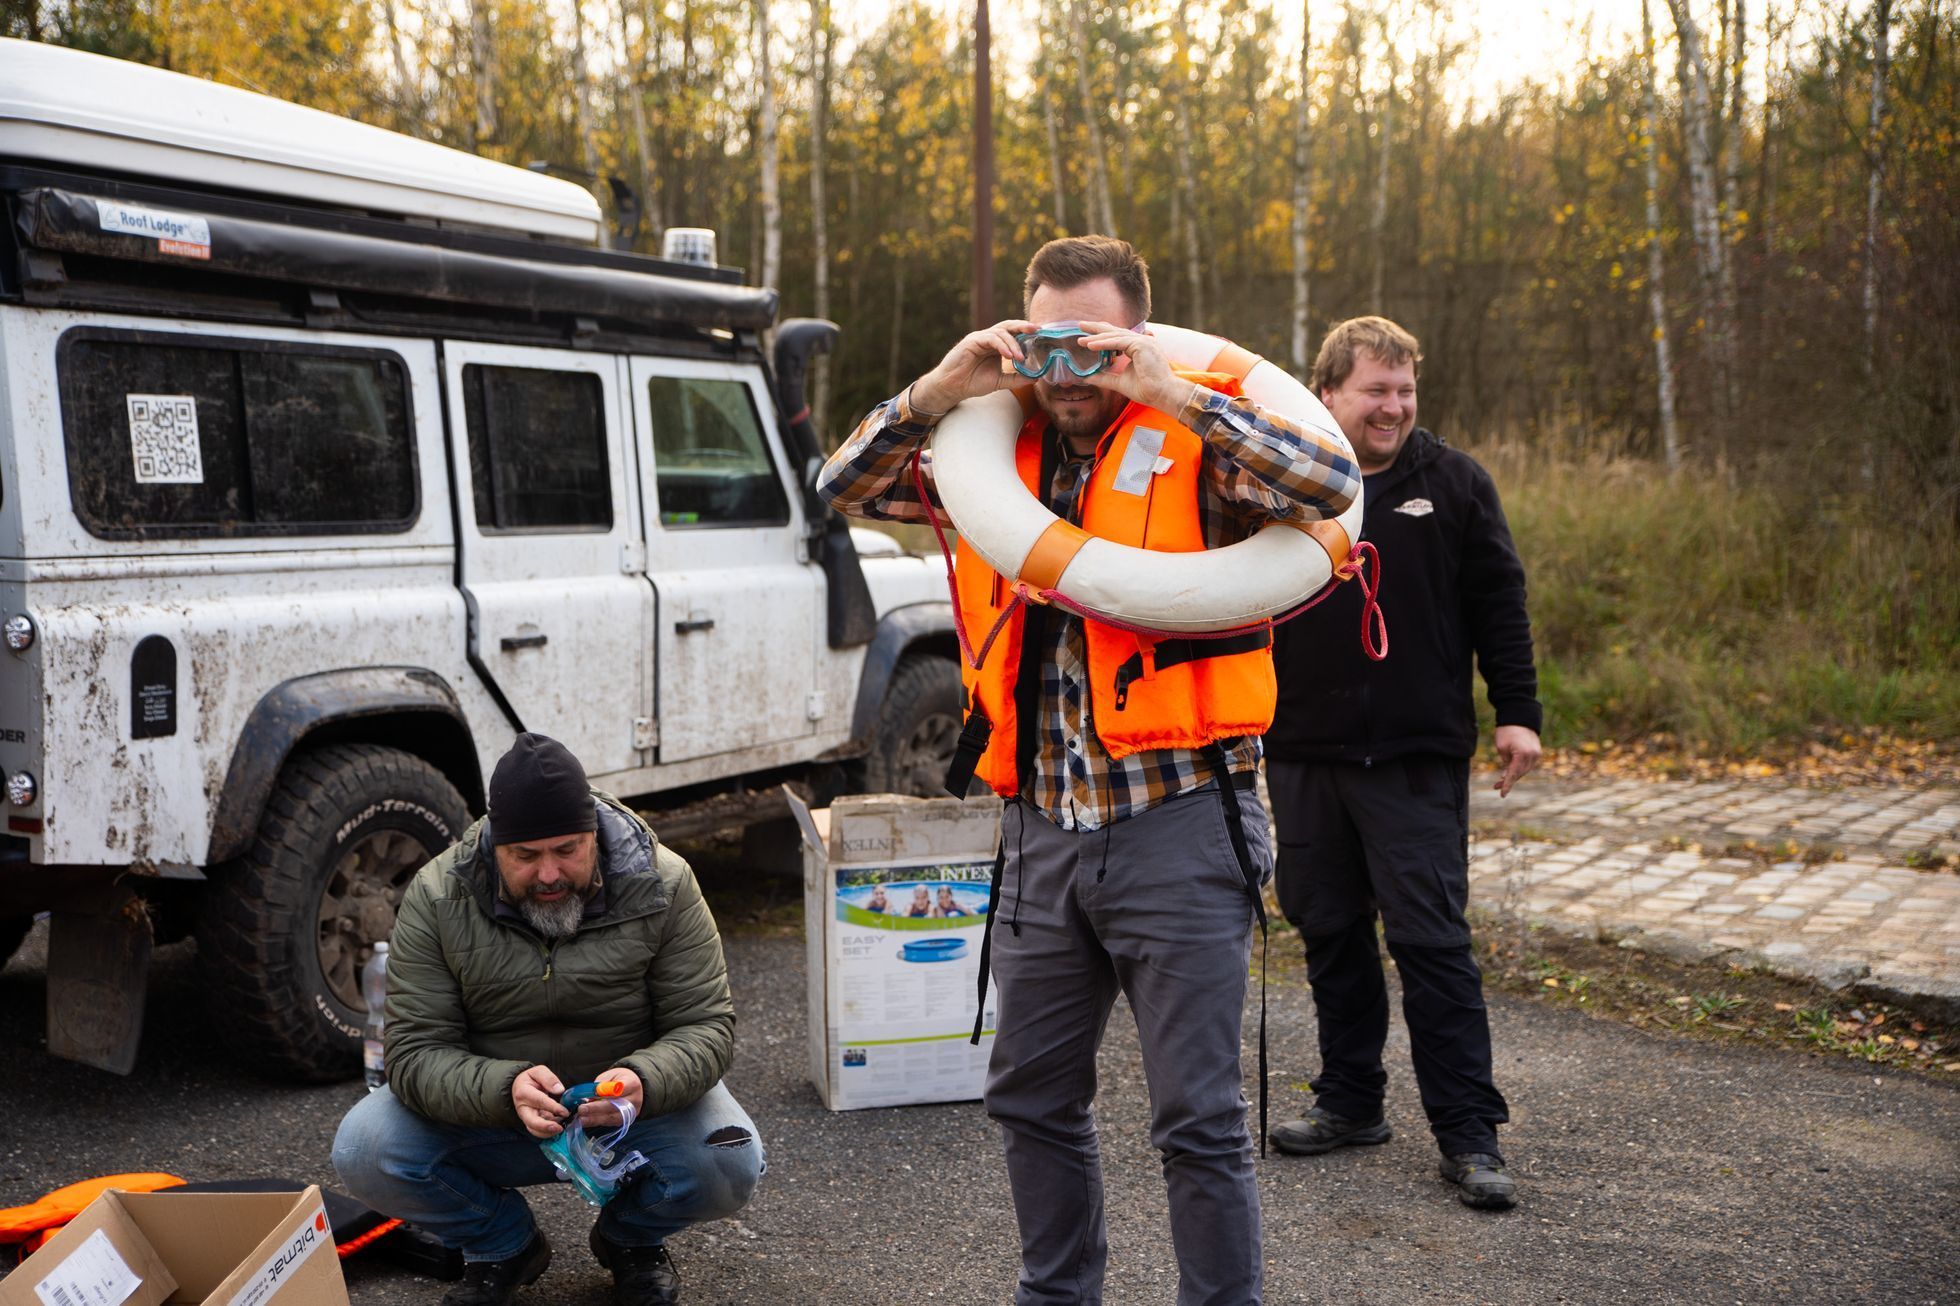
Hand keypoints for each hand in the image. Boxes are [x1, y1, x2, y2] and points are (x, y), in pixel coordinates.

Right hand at [512, 1064, 569, 1138]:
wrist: (520, 1087)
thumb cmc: (530, 1079)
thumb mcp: (538, 1072)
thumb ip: (549, 1078)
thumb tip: (559, 1090)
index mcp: (524, 1092)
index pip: (539, 1101)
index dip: (553, 1108)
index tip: (565, 1112)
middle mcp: (523, 1108)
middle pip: (532, 1122)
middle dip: (546, 1127)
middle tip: (559, 1128)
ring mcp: (526, 1117)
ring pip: (534, 1130)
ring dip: (547, 1132)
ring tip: (561, 1129)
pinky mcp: (531, 1122)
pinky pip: (538, 1131)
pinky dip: (548, 1133)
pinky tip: (559, 1128)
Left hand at [576, 1068, 646, 1128]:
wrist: (633, 1088)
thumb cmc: (619, 1080)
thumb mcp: (610, 1076)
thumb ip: (600, 1085)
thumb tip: (588, 1098)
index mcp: (632, 1084)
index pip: (619, 1090)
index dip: (605, 1094)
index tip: (591, 1096)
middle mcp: (634, 1100)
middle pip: (614, 1106)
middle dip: (596, 1109)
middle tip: (582, 1109)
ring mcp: (630, 1113)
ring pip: (611, 1117)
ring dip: (594, 1119)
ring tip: (581, 1119)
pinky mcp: (624, 1121)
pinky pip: (609, 1123)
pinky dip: (596, 1122)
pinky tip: (586, 1121)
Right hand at [910, 319, 1036, 414]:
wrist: (952, 388)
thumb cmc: (972, 382)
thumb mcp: (1000, 381)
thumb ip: (1016, 378)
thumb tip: (1036, 378)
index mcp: (996, 345)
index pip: (1013, 333)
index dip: (1027, 331)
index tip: (1041, 333)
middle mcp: (988, 338)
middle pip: (1008, 326)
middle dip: (1023, 326)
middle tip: (1037, 330)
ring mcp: (979, 338)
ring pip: (1000, 332)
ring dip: (1013, 343)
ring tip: (1020, 357)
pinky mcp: (971, 341)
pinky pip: (989, 338)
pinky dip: (1001, 345)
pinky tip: (1008, 355)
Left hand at [1074, 322, 1193, 413]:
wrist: (1162, 394)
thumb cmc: (1146, 389)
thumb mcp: (1119, 381)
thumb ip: (1104, 377)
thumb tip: (1087, 377)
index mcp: (1138, 347)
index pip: (1117, 337)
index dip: (1101, 335)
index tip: (1086, 336)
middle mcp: (1141, 341)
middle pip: (1114, 331)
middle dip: (1096, 328)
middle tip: (1080, 324)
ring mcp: (1142, 341)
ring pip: (1114, 336)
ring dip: (1097, 337)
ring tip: (1081, 340)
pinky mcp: (1141, 344)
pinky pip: (1118, 342)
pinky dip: (1103, 343)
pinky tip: (1090, 345)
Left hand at [1492, 725, 1542, 796]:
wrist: (1519, 717)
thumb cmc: (1507, 731)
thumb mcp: (1501, 748)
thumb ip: (1505, 763)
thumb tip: (1507, 776)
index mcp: (1523, 754)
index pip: (1514, 773)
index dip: (1507, 785)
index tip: (1502, 794)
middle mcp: (1533, 756)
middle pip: (1520, 773)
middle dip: (1508, 781)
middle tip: (1496, 786)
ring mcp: (1537, 754)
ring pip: (1524, 770)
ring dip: (1514, 775)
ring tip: (1500, 780)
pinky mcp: (1537, 752)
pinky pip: (1527, 765)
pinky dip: (1519, 769)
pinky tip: (1510, 772)